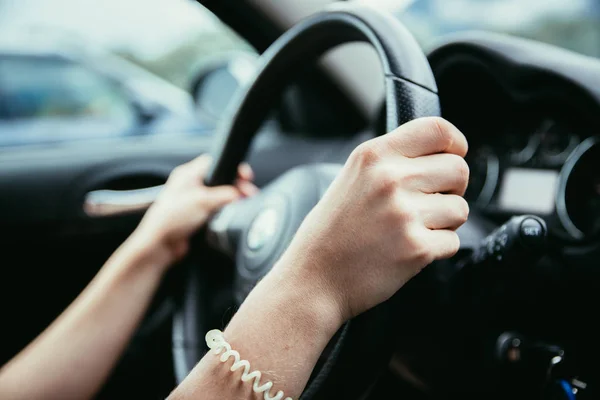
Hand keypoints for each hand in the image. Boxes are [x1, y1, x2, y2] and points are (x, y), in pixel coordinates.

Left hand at [133, 154, 257, 266]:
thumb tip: (240, 194)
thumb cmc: (170, 219)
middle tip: (247, 194)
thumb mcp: (202, 201)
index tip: (245, 176)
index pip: (216, 162)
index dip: (232, 167)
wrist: (161, 245)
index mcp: (188, 174)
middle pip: (221, 179)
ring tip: (242, 205)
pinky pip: (217, 209)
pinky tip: (230, 215)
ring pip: (220, 195)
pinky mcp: (198, 215)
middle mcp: (191, 185)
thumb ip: (225, 194)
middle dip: (236, 186)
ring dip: (231, 200)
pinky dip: (225, 211)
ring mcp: (194, 200)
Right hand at [275, 117, 468, 322]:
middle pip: (458, 169)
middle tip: (431, 202)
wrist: (313, 279)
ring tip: (413, 229)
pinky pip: (453, 241)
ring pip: (460, 208)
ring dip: (445, 222)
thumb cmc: (332, 231)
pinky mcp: (416, 248)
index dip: (455, 142)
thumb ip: (391, 161)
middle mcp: (390, 179)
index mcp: (373, 155)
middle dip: (452, 188)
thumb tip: (438, 155)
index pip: (437, 130)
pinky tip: (407, 249)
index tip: (455, 154)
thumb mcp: (352, 178)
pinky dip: (436, 248)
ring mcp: (404, 214)